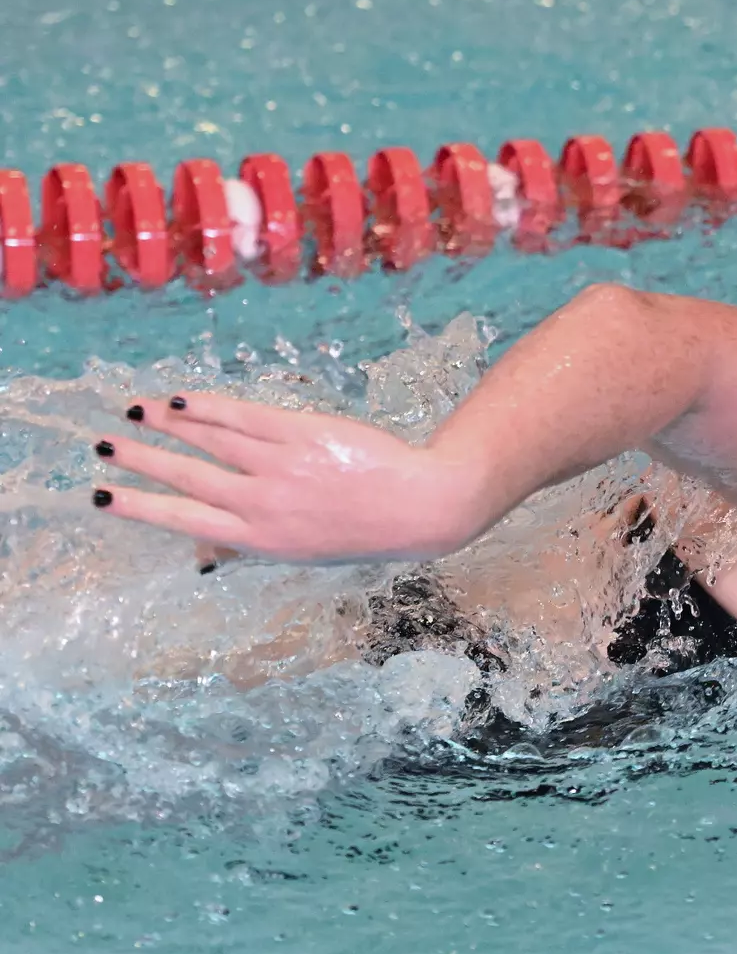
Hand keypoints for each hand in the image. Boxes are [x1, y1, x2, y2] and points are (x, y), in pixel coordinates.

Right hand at [91, 393, 481, 563]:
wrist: (417, 507)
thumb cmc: (359, 530)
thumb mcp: (300, 553)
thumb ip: (248, 546)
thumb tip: (198, 554)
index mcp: (259, 540)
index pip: (184, 520)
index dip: (139, 507)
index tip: (101, 497)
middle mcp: (263, 504)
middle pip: (186, 477)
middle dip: (140, 461)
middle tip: (101, 447)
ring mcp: (280, 467)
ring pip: (208, 441)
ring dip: (165, 425)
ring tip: (132, 413)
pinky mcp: (299, 435)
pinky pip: (243, 418)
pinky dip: (209, 408)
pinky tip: (182, 399)